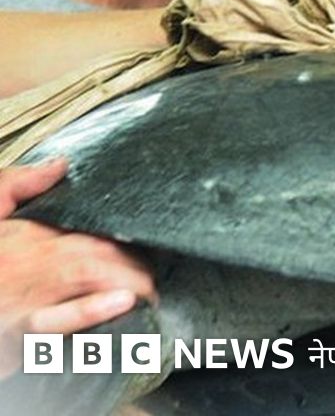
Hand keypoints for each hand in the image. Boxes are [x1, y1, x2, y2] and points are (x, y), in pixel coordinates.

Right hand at [0, 159, 156, 379]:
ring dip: (127, 280)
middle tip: (156, 277)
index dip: (123, 235)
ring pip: (85, 274)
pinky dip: (90, 309)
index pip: (86, 224)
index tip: (147, 245)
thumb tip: (60, 164)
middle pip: (95, 247)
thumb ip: (17, 185)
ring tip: (150, 293)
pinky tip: (122, 303)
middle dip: (134, 261)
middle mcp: (26, 258)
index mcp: (24, 233)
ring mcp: (24, 295)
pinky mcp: (17, 331)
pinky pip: (54, 319)